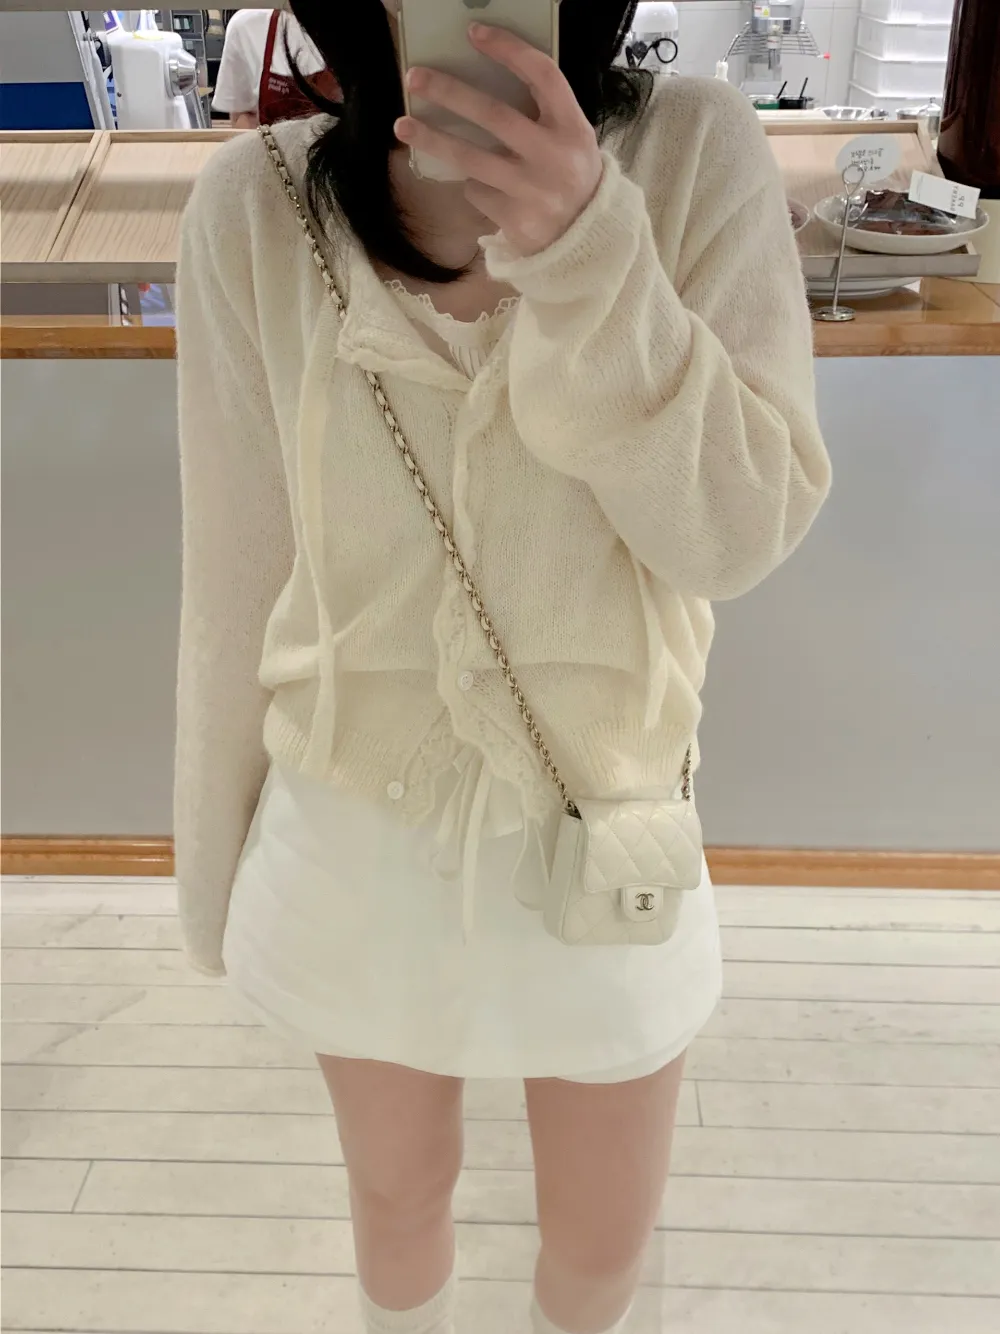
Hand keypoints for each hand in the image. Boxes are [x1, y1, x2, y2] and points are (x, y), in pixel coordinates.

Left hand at [394, 23, 603, 257]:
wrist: (585, 238)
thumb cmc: (569, 175)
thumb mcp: (571, 138)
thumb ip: (541, 112)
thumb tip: (482, 80)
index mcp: (572, 127)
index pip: (542, 75)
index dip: (508, 50)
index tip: (474, 33)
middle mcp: (553, 156)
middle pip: (493, 115)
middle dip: (450, 93)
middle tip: (415, 77)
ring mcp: (532, 190)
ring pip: (471, 159)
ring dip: (432, 140)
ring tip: (402, 126)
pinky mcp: (514, 218)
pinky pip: (477, 191)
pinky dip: (471, 183)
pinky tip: (481, 185)